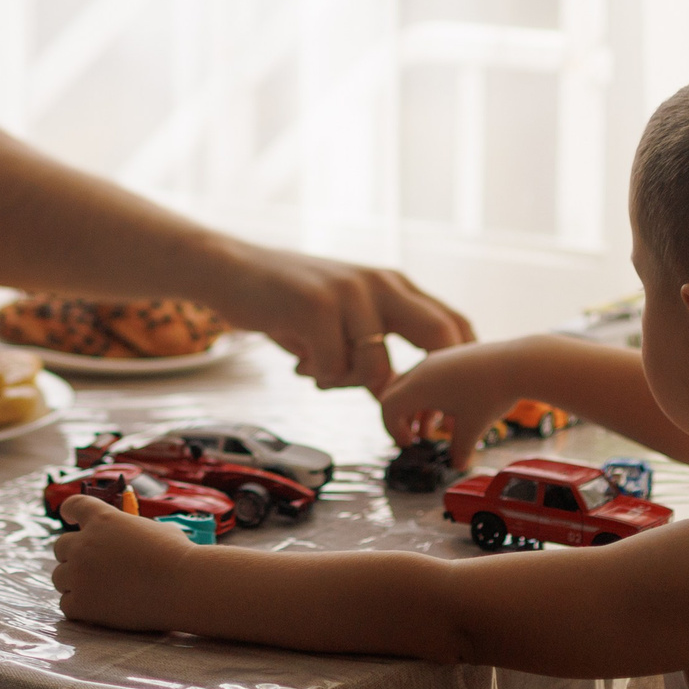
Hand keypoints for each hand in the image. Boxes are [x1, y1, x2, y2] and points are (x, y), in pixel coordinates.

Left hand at [50, 494, 199, 631]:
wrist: (183, 586)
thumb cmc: (177, 555)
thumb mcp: (155, 528)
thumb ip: (134, 529)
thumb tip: (135, 536)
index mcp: (102, 519)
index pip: (74, 506)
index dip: (69, 511)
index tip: (68, 517)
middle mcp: (84, 544)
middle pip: (60, 547)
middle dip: (73, 555)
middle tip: (90, 566)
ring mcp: (80, 574)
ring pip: (59, 577)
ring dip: (73, 581)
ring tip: (96, 589)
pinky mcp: (82, 603)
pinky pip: (66, 604)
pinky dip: (78, 607)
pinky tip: (95, 608)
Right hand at [211, 241, 474, 392]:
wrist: (229, 269)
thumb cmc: (289, 302)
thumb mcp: (346, 319)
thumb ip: (379, 351)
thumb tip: (406, 404)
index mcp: (395, 285)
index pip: (455, 323)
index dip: (458, 368)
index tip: (439, 406)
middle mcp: (381, 283)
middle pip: (439, 336)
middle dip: (425, 388)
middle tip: (403, 420)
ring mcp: (350, 292)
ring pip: (379, 368)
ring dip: (349, 386)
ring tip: (321, 375)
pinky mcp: (317, 305)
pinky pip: (334, 368)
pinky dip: (318, 377)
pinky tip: (300, 365)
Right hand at [377, 339, 528, 461]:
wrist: (518, 363)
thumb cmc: (492, 393)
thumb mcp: (473, 428)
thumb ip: (460, 448)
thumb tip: (458, 464)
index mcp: (420, 386)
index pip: (388, 406)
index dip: (392, 429)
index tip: (409, 445)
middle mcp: (423, 369)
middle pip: (397, 393)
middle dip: (401, 419)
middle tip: (412, 439)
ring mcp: (438, 360)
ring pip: (415, 385)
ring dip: (418, 409)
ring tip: (432, 431)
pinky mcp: (453, 357)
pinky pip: (432, 378)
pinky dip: (433, 397)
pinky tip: (453, 413)